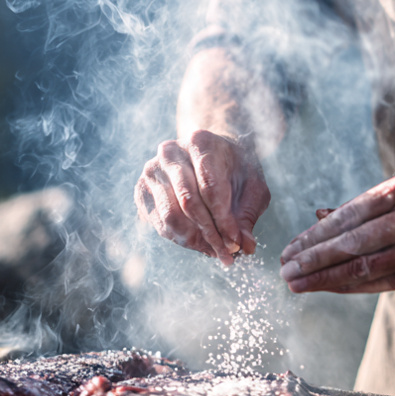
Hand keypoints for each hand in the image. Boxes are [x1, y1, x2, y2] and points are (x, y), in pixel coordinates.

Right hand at [135, 129, 270, 264]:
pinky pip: (160, 223)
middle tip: (227, 254)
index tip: (236, 243)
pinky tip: (199, 243)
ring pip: (171, 215)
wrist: (209, 156)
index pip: (211, 187)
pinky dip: (181, 239)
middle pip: (189, 202)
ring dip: (195, 240)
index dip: (224, 220)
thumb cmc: (233, 170)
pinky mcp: (142, 189)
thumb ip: (248, 214)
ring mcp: (153, 170)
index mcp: (200, 142)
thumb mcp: (252, 186)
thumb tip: (246, 246)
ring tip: (215, 251)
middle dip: (210, 233)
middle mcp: (171, 152)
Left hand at [279, 174, 394, 295]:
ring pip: (362, 263)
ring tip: (298, 283)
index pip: (345, 215)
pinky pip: (385, 282)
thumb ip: (366, 208)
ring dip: (325, 276)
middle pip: (348, 240)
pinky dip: (354, 286)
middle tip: (284, 270)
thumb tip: (320, 213)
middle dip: (311, 257)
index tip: (289, 250)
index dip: (313, 236)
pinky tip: (332, 290)